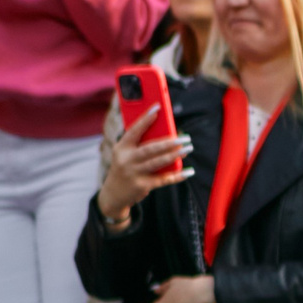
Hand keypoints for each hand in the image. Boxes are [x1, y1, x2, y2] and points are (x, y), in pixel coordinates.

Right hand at [96, 102, 191, 222]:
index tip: (158, 107)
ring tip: (188, 149)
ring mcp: (134, 173)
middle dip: (169, 142)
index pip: (134, 130)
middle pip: (150, 148)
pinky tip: (188, 171)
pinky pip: (163, 179)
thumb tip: (167, 136)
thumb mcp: (125, 154)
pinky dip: (177, 175)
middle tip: (185, 138)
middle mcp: (126, 159)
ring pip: (158, 162)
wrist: (113, 194)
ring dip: (175, 155)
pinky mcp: (142, 185)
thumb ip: (140, 145)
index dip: (146, 118)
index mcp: (121, 147)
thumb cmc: (124, 168)